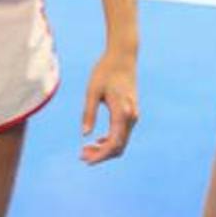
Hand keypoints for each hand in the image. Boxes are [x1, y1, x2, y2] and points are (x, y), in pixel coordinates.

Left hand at [79, 47, 139, 163]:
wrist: (122, 57)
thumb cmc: (105, 71)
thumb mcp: (92, 91)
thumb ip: (88, 113)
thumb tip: (84, 134)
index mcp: (122, 113)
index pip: (113, 143)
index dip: (100, 155)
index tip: (85, 160)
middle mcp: (131, 117)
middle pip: (119, 147)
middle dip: (101, 155)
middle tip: (82, 156)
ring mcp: (133, 116)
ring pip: (122, 142)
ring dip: (105, 149)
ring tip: (86, 150)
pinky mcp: (131, 114)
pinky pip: (123, 134)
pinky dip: (111, 141)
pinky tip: (97, 141)